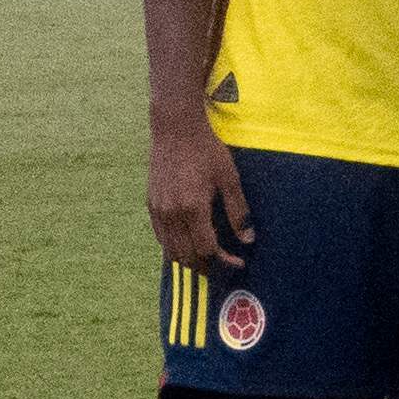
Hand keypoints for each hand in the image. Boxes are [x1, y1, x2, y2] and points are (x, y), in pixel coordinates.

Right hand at [149, 121, 253, 272]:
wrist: (175, 130)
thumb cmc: (207, 151)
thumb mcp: (230, 179)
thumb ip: (239, 212)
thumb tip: (248, 240)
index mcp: (192, 208)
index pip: (207, 249)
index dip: (224, 262)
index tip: (238, 264)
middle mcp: (171, 213)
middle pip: (186, 255)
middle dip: (206, 267)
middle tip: (224, 268)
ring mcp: (157, 210)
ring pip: (170, 250)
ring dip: (189, 260)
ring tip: (208, 261)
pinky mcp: (151, 205)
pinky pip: (160, 236)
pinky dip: (174, 247)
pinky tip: (189, 244)